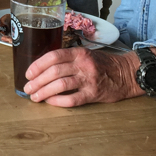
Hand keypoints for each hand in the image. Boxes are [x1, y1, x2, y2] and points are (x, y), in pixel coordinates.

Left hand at [22, 47, 139, 106]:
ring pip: (60, 85)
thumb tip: (43, 68)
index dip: (37, 65)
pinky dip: (58, 101)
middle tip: (28, 88)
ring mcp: (88, 80)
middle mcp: (83, 65)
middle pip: (54, 72)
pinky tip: (50, 102)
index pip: (53, 56)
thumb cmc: (103, 64)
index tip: (28, 73)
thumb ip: (68, 59)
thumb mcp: (86, 55)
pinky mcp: (93, 94)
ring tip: (35, 97)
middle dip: (37, 81)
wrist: (126, 74)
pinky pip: (72, 99)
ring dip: (44, 92)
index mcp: (79, 53)